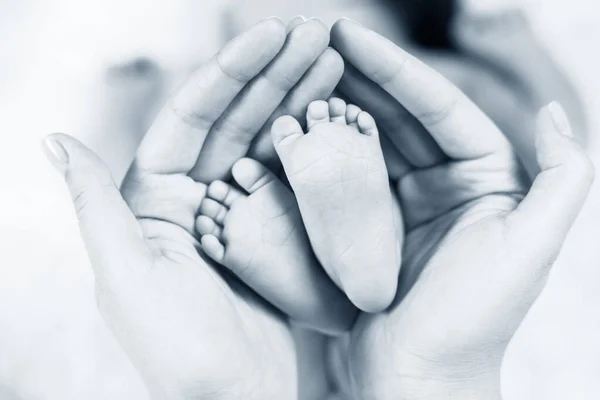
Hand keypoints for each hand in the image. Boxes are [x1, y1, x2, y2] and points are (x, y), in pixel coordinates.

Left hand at [43, 17, 342, 398]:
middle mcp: (194, 198)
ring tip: (332, 61)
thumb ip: (95, 204)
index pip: (193, 118)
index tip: (272, 35)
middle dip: (273, 75)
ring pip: (268, 143)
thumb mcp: (127, 274)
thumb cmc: (176, 350)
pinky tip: (336, 117)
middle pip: (235, 122)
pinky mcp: (272, 232)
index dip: (231, 72)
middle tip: (314, 35)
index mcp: (154, 199)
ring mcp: (237, 213)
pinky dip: (313, 147)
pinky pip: (292, 179)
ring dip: (297, 101)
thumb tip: (54, 138)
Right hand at [327, 19, 593, 399]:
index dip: (397, 69)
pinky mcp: (364, 227)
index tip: (351, 36)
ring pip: (366, 142)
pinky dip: (320, 152)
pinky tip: (294, 128)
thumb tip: (555, 110)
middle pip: (398, 116)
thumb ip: (561, 178)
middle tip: (318, 41)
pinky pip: (342, 179)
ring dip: (336, 108)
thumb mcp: (530, 248)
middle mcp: (442, 185)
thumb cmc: (473, 322)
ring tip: (301, 74)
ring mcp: (399, 205)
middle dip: (361, 77)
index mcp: (484, 179)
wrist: (416, 382)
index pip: (438, 108)